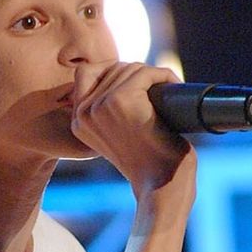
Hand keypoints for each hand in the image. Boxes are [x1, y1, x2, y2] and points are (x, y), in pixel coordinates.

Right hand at [70, 62, 196, 217]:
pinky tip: (174, 86)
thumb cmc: (149, 162)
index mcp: (78, 122)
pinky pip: (146, 72)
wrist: (162, 184)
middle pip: (112, 68)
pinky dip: (164, 75)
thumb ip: (109, 110)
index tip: (137, 83)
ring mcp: (101, 105)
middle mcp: (84, 112)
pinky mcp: (122, 100)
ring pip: (130, 68)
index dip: (113, 72)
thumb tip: (122, 71)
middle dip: (139, 75)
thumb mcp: (118, 135)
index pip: (85, 73)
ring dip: (154, 76)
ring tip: (168, 91)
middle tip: (158, 91)